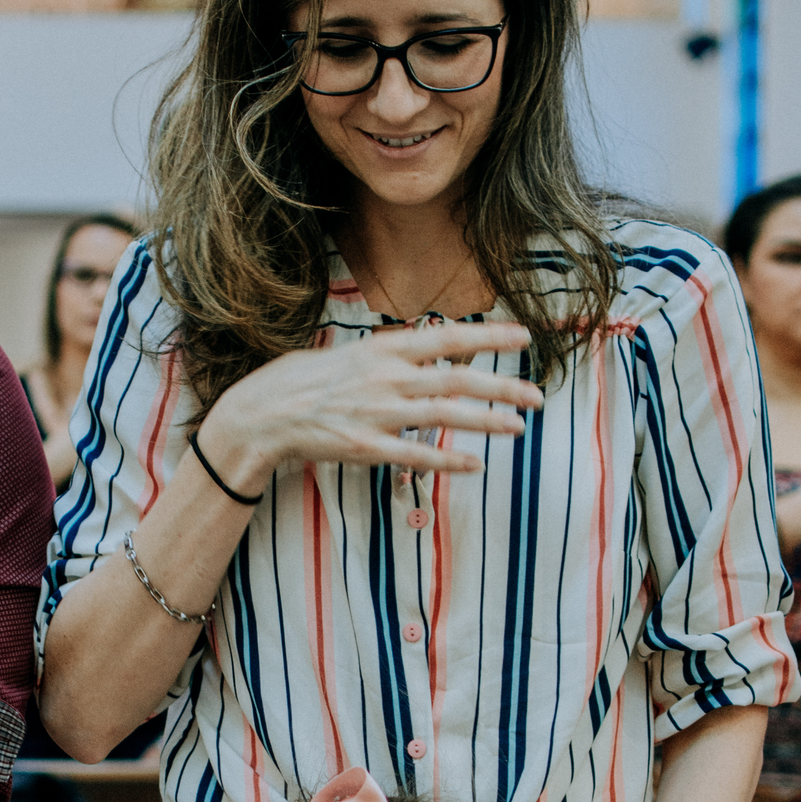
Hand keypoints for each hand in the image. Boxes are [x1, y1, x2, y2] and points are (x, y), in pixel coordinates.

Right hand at [198, 320, 540, 492]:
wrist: (263, 413)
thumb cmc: (307, 380)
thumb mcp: (353, 355)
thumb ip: (394, 357)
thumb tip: (432, 352)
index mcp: (383, 350)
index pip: (447, 338)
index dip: (488, 336)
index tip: (524, 336)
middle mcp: (386, 378)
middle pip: (456, 380)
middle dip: (502, 387)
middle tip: (537, 395)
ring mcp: (377, 414)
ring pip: (444, 417)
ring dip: (486, 422)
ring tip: (519, 427)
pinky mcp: (366, 448)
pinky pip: (415, 456)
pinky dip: (447, 461)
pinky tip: (475, 465)